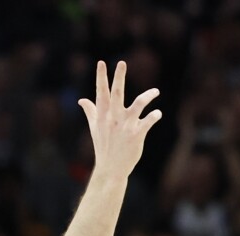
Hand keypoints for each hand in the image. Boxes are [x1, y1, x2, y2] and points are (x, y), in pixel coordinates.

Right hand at [79, 61, 162, 181]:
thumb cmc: (103, 146)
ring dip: (148, 96)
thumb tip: (81, 100)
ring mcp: (125, 126)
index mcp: (103, 115)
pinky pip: (148, 121)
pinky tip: (157, 113)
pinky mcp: (136, 135)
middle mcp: (113, 118)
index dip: (101, 77)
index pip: (101, 92)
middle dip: (119, 77)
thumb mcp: (94, 128)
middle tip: (122, 62)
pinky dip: (154, 116)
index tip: (101, 62)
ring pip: (138, 105)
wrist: (111, 169)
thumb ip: (90, 111)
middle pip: (116, 93)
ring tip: (156, 91)